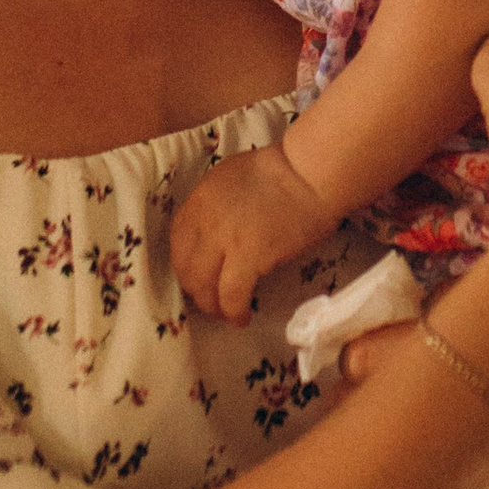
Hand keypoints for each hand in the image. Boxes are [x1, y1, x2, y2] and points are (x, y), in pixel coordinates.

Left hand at [169, 137, 330, 321]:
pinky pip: (231, 295)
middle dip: (196, 290)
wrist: (310, 173)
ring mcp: (225, 240)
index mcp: (200, 199)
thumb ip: (215, 205)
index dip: (185, 264)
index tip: (198, 275)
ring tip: (226, 313)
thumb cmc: (282, 171)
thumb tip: (214, 235)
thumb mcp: (231, 178)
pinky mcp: (249, 257)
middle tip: (211, 300)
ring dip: (212, 306)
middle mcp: (205, 220)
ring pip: (203, 287)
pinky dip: (233, 312)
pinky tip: (242, 317)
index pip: (177, 241)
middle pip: (185, 268)